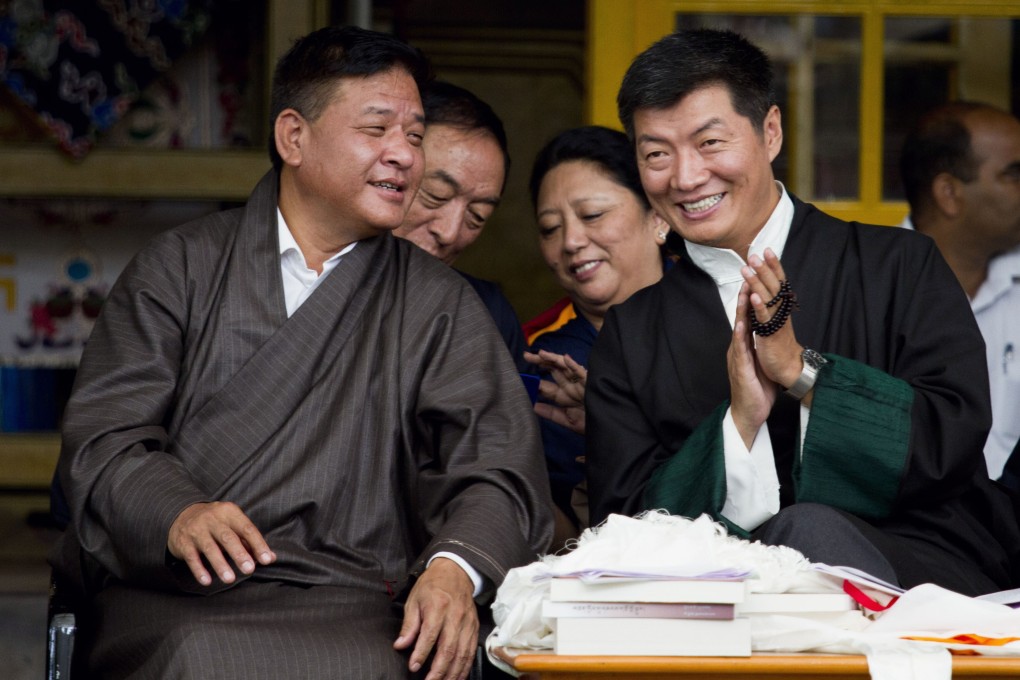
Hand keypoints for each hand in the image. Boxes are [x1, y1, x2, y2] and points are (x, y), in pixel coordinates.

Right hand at [167, 501, 275, 586]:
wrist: (181, 515)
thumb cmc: (216, 523)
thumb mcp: (233, 525)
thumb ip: (250, 541)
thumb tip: (270, 558)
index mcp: (229, 513)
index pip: (247, 529)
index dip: (258, 544)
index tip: (266, 560)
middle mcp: (212, 519)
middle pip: (228, 537)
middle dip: (239, 554)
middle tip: (249, 570)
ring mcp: (196, 530)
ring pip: (210, 548)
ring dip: (220, 565)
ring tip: (230, 579)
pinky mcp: (183, 542)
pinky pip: (192, 557)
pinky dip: (199, 570)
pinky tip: (207, 581)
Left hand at [394, 557, 477, 679]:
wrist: (456, 572)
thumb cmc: (432, 586)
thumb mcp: (414, 600)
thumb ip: (409, 624)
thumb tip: (400, 645)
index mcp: (438, 607)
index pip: (430, 635)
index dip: (422, 653)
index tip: (414, 667)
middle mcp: (455, 616)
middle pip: (449, 648)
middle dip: (438, 670)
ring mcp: (467, 624)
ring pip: (462, 654)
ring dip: (452, 673)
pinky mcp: (474, 628)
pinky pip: (471, 652)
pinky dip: (464, 668)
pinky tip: (456, 677)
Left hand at [524, 350, 586, 434]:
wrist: (608, 429)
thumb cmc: (591, 425)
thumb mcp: (569, 421)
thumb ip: (553, 414)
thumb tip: (535, 407)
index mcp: (565, 396)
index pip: (546, 387)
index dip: (534, 382)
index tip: (520, 378)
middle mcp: (572, 387)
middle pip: (554, 371)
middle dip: (541, 362)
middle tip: (527, 355)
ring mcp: (581, 384)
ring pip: (566, 368)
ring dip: (554, 359)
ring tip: (541, 353)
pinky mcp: (591, 384)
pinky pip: (583, 373)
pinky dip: (574, 365)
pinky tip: (565, 358)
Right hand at [727, 284, 777, 447]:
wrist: (749, 413)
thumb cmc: (756, 389)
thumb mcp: (760, 363)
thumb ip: (760, 347)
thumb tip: (767, 335)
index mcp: (744, 346)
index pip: (747, 318)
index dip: (750, 299)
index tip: (755, 279)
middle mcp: (738, 348)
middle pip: (741, 318)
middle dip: (744, 297)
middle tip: (747, 275)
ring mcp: (737, 357)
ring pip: (738, 329)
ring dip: (740, 310)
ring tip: (743, 292)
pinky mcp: (739, 368)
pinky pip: (740, 348)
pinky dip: (740, 334)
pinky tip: (742, 322)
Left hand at [741, 249, 803, 387]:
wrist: (789, 367)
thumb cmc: (780, 343)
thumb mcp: (775, 319)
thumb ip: (770, 304)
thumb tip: (762, 287)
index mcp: (781, 306)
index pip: (778, 281)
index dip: (773, 266)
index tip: (767, 249)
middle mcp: (781, 310)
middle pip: (773, 285)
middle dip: (764, 268)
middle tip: (754, 254)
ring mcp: (777, 321)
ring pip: (768, 298)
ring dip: (757, 282)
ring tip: (747, 268)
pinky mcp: (771, 334)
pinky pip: (765, 318)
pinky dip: (760, 307)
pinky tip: (753, 296)